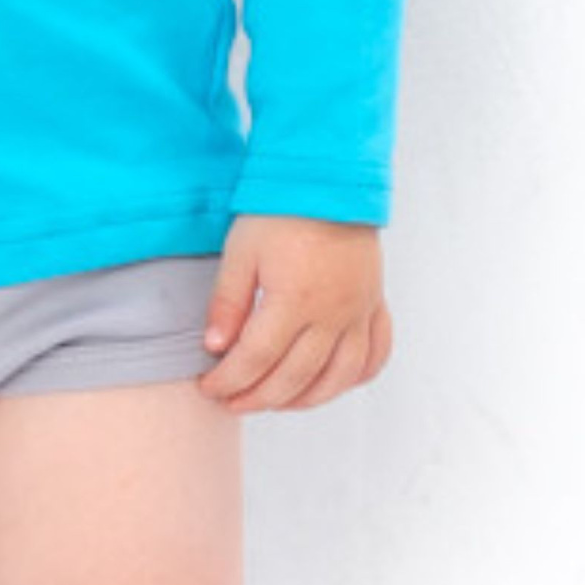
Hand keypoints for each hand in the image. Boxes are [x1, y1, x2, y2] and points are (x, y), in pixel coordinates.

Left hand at [197, 213, 392, 412]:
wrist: (330, 181)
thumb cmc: (281, 211)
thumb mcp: (241, 251)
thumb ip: (227, 302)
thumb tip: (214, 347)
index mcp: (294, 300)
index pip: (256, 359)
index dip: (230, 380)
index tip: (209, 388)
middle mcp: (332, 314)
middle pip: (294, 377)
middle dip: (258, 397)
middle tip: (232, 403)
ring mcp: (358, 312)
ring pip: (337, 377)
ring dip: (304, 399)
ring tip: (274, 402)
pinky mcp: (374, 305)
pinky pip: (375, 355)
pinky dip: (354, 378)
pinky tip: (331, 384)